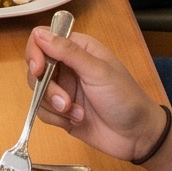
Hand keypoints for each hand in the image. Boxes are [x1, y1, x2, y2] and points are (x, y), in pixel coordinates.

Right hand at [22, 26, 168, 160]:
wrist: (137, 136)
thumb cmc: (125, 98)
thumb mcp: (97, 72)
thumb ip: (68, 52)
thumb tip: (39, 35)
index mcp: (78, 49)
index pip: (42, 39)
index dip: (36, 53)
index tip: (39, 70)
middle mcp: (68, 66)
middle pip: (35, 67)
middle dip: (46, 87)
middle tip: (64, 101)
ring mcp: (63, 89)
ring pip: (37, 92)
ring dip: (53, 105)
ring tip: (77, 113)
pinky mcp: (61, 111)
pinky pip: (42, 112)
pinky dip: (56, 119)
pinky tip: (77, 120)